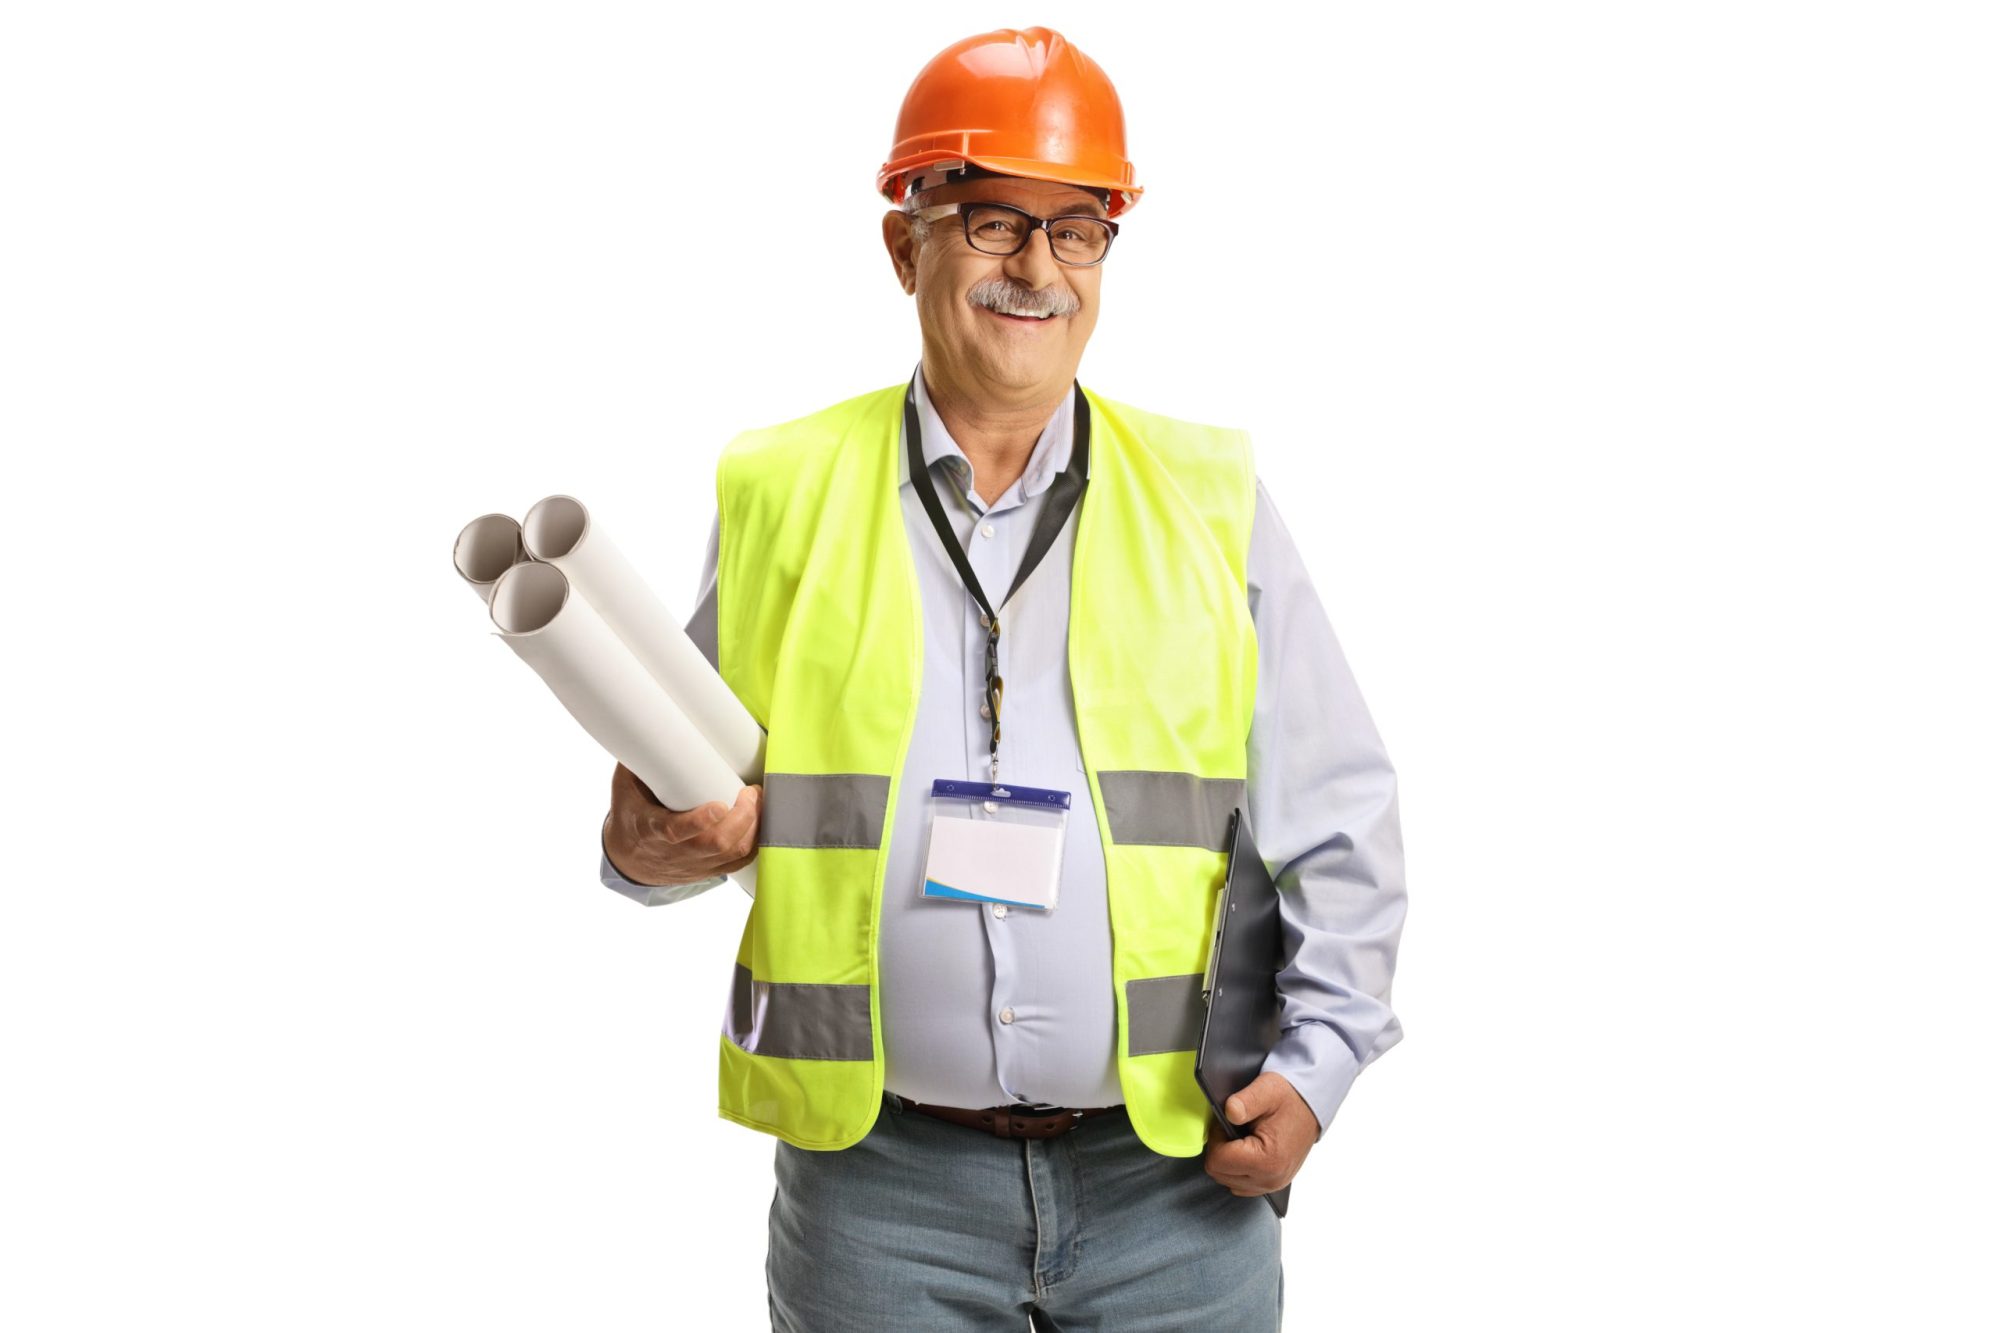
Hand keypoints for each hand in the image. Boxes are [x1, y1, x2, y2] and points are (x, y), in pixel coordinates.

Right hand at [603, 762, 760, 886]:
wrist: (630, 860)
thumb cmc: (631, 815)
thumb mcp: (625, 788)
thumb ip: (639, 760)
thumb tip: (653, 723)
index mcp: (650, 829)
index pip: (675, 832)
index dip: (699, 821)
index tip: (719, 805)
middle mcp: (675, 851)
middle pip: (715, 843)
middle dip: (741, 818)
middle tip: (751, 792)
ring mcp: (695, 863)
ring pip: (733, 854)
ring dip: (753, 827)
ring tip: (758, 800)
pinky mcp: (710, 869)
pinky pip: (740, 862)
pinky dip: (755, 842)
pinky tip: (761, 820)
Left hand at [1202, 1071, 1317, 1196]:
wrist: (1310, 1106)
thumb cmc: (1289, 1098)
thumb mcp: (1267, 1090)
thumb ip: (1245, 1101)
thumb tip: (1229, 1112)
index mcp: (1268, 1160)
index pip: (1217, 1161)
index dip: (1215, 1138)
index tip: (1226, 1123)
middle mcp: (1271, 1179)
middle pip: (1219, 1173)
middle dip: (1220, 1148)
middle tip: (1233, 1128)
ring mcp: (1272, 1185)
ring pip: (1227, 1180)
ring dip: (1228, 1159)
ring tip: (1242, 1137)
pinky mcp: (1272, 1184)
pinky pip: (1240, 1184)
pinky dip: (1238, 1167)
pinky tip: (1247, 1149)